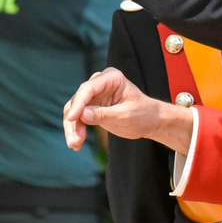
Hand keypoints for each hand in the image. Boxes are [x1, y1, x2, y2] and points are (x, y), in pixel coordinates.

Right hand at [63, 68, 193, 153]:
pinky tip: (77, 144)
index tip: (71, 119)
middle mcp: (100, 82)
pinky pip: (77, 117)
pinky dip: (75, 129)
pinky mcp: (91, 106)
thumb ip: (103, 114)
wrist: (150, 121)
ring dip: (72, 127)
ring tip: (75, 144)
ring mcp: (94, 94)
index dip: (78, 104)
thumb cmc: (143, 114)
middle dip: (73, 120)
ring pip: (74, 109)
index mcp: (111, 78)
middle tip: (75, 140)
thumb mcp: (125, 116)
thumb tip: (81, 115)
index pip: (88, 89)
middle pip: (78, 99)